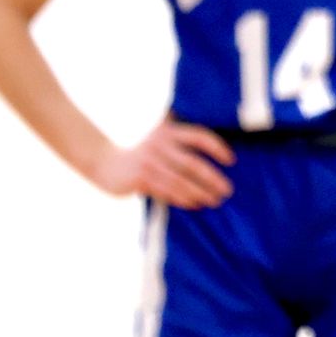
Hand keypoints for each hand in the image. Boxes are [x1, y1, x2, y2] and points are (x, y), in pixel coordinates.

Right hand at [90, 118, 234, 208]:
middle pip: (192, 163)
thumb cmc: (141, 152)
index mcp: (168, 131)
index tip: (231, 160)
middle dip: (212, 178)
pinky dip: (182, 199)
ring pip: (180, 181)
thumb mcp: (158, 137)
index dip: (217, 147)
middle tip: (227, 190)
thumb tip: (214, 147)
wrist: (104, 161)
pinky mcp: (140, 179)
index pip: (198, 136)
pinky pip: (166, 192)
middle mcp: (160, 145)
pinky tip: (195, 204)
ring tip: (214, 200)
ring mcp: (149, 162)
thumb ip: (179, 138)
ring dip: (200, 192)